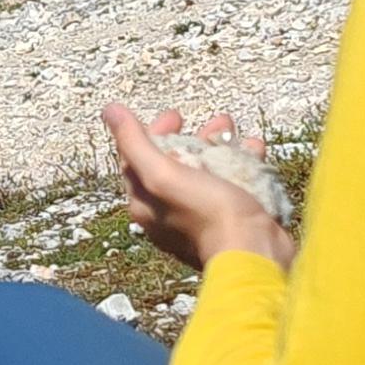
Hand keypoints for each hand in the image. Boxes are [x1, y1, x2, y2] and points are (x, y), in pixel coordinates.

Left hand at [101, 102, 297, 271]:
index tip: (175, 116)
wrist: (254, 254)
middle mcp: (169, 211)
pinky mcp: (231, 218)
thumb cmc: (206, 216)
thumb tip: (110, 110)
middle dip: (192, 136)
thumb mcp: (163, 175)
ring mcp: (201, 216)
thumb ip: (135, 144)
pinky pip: (232, 182)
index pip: (138, 161)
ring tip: (231, 127)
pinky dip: (240, 161)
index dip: (153, 133)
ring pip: (205, 169)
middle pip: (174, 162)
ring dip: (218, 144)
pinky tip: (253, 147)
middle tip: (211, 121)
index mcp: (146, 203)